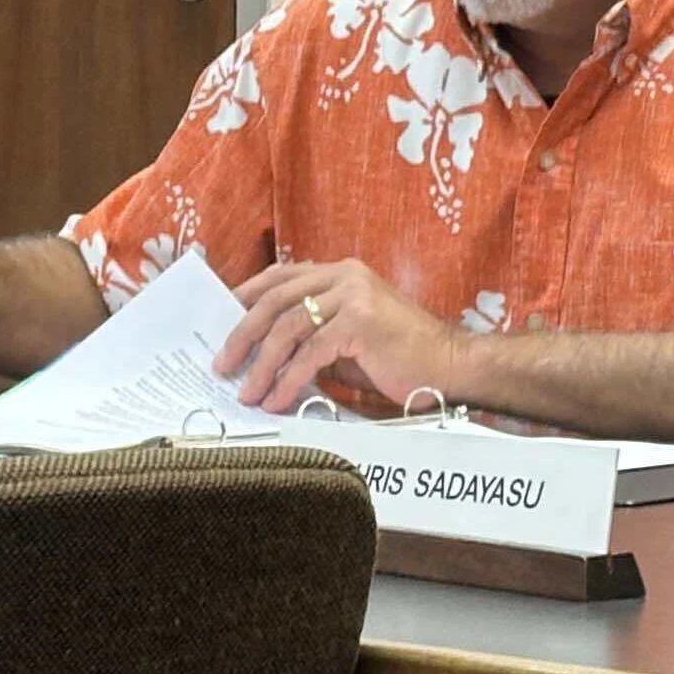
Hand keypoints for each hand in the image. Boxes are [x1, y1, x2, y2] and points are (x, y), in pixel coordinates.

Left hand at [220, 260, 479, 415]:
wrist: (451, 366)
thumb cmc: (402, 358)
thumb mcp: (350, 338)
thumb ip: (314, 334)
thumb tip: (265, 354)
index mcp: (342, 273)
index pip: (280, 277)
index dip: (246, 297)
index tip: (222, 324)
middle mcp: (345, 276)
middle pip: (275, 300)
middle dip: (242, 335)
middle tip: (222, 364)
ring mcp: (354, 296)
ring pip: (288, 328)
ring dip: (261, 365)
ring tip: (246, 392)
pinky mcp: (360, 322)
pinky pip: (310, 354)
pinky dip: (288, 380)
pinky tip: (277, 400)